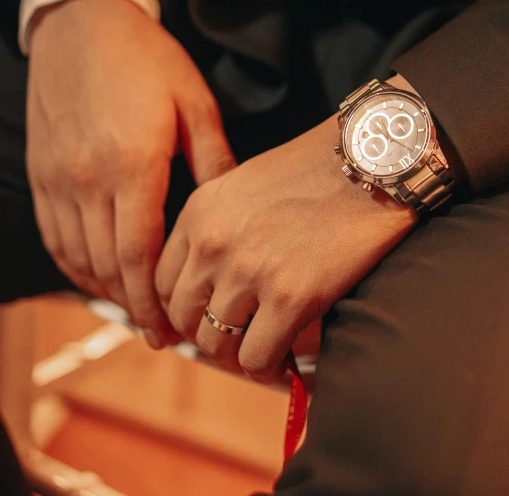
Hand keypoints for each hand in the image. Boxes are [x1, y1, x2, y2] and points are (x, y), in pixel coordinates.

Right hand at [26, 0, 235, 348]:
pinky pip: (52, 233)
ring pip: (76, 255)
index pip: (139, 254)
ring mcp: (57, 175)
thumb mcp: (194, 102)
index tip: (170, 331)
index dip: (154, 301)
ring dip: (104, 290)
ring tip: (133, 311)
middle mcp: (88, 177)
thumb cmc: (146, 59)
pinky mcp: (41, 170)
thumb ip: (213, 161)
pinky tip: (94, 275)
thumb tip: (234, 208)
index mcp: (133, 162)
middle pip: (107, 265)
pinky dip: (73, 264)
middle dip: (134, 306)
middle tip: (159, 333)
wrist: (84, 22)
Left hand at [156, 115, 417, 382]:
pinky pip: (257, 359)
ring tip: (265, 352)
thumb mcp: (243, 184)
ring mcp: (249, 272)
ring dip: (239, 356)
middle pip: (184, 319)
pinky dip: (269, 368)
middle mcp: (213, 244)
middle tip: (238, 339)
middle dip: (208, 335)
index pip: (162, 283)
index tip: (206, 317)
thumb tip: (212, 278)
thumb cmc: (313, 170)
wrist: (368, 161)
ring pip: (216, 345)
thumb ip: (217, 226)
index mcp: (198, 213)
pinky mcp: (291, 298)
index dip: (182, 309)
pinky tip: (288, 362)